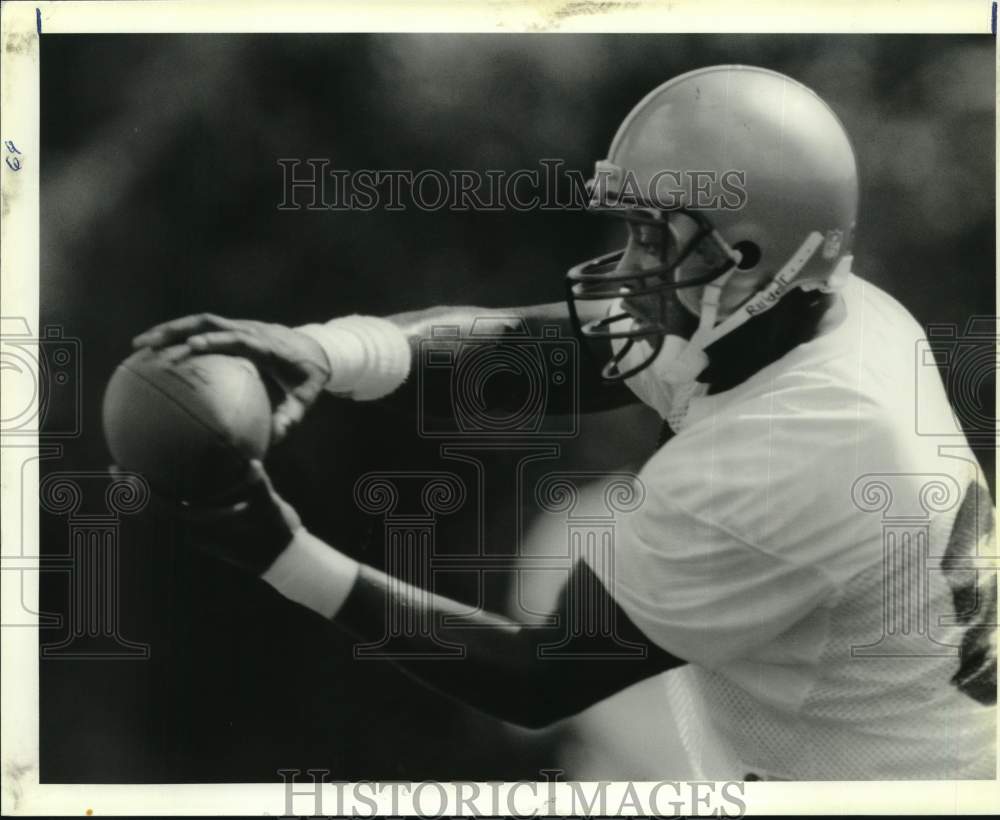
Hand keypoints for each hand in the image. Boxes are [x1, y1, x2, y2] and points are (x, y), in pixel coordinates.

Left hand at [113, 460, 301, 574]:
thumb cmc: (274, 535)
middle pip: (154, 510)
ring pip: (167, 511)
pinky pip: (185, 507)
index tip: (123, 473)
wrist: (282, 559)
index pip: (160, 509)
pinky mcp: (210, 527)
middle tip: (117, 467)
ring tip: (139, 470)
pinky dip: (175, 492)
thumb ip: (258, 486)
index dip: (139, 493)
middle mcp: (195, 528)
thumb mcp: (268, 509)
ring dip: (150, 494)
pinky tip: (183, 473)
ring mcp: (201, 528)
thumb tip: (251, 462)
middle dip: (133, 492)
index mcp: (201, 527)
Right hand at [132, 314, 330, 441]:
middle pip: (210, 323)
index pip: (239, 339)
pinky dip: (178, 335)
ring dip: (169, 330)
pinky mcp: (232, 328)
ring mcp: (239, 326)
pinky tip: (155, 352)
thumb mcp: (305, 398)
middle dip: (177, 331)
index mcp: (267, 345)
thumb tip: (273, 441)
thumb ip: (290, 417)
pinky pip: (202, 328)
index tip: (193, 347)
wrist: (316, 348)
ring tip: (139, 346)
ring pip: (200, 322)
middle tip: (148, 347)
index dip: (217, 340)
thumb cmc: (308, 377)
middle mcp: (250, 330)